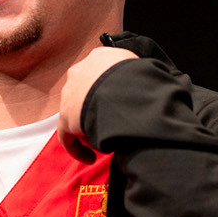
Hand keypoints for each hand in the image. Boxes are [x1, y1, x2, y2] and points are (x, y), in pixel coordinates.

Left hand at [57, 46, 136, 161]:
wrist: (124, 92)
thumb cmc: (142, 81)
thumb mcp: (145, 69)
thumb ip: (140, 76)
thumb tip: (152, 86)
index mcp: (101, 57)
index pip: (101, 73)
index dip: (109, 91)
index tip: (120, 105)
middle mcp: (81, 71)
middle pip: (86, 93)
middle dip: (97, 110)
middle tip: (113, 124)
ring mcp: (70, 94)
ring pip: (77, 115)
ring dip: (90, 129)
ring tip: (106, 142)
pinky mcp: (66, 117)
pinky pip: (68, 137)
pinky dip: (79, 149)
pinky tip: (91, 158)